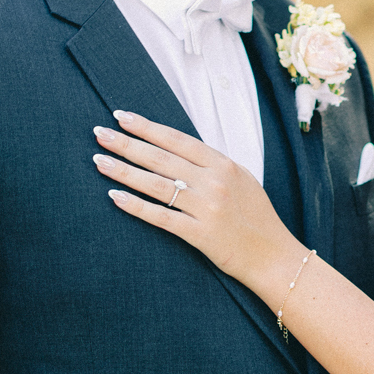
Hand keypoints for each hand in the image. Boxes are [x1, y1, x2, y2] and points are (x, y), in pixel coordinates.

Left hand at [92, 112, 300, 297]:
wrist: (274, 256)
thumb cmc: (256, 218)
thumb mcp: (241, 180)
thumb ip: (212, 165)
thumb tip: (178, 149)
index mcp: (224, 165)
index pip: (177, 140)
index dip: (148, 127)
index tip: (122, 117)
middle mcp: (214, 183)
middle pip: (161, 159)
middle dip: (127, 144)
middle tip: (99, 134)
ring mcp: (207, 208)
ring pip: (157, 185)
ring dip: (124, 171)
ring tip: (99, 161)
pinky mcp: (200, 235)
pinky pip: (161, 217)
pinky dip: (137, 206)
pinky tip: (115, 197)